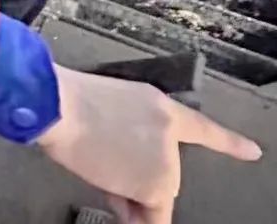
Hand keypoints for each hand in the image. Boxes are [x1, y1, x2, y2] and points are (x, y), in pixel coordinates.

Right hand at [38, 66, 261, 223]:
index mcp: (158, 105)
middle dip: (138, 182)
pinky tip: (119, 207)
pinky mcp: (156, 184)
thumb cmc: (68, 103)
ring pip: (152, 192)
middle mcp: (169, 132)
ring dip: (131, 196)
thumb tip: (125, 185)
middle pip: (162, 173)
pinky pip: (150, 213)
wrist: (60, 107)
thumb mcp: (106, 112)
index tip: (254, 151)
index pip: (200, 126)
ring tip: (96, 175)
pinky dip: (136, 216)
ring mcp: (166, 159)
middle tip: (104, 174)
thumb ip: (126, 139)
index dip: (229, 141)